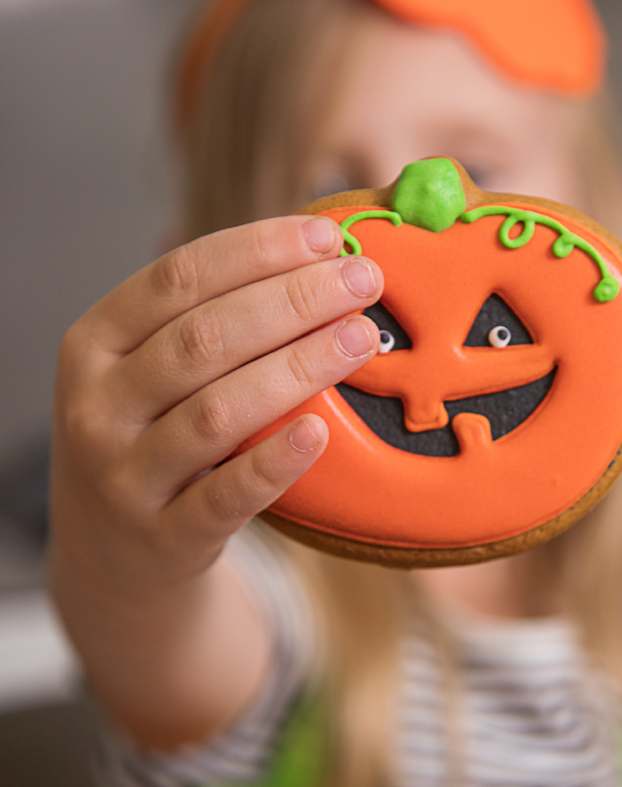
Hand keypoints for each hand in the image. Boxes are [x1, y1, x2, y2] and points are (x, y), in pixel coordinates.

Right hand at [50, 215, 381, 597]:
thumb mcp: (147, 370)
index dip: (257, 251)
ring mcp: (123, 476)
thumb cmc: (148, 437)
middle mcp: (99, 406)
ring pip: (218, 411)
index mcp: (95, 343)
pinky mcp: (163, 536)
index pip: (178, 278)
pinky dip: (274, 460)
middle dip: (294, 301)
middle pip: (205, 339)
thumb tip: (312, 260)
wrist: (111, 549)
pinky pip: (226, 496)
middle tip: (361, 281)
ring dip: (298, 368)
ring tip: (360, 339)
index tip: (323, 237)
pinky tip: (320, 430)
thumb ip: (208, 321)